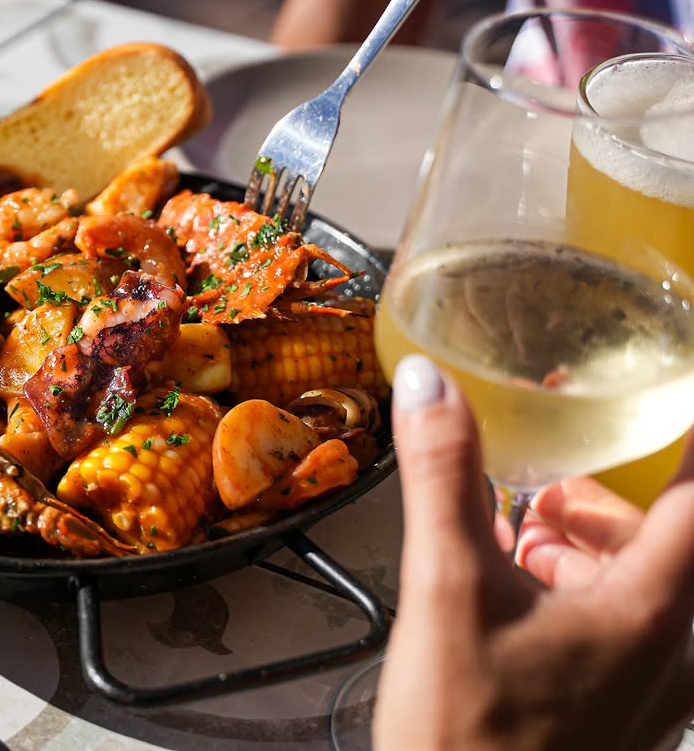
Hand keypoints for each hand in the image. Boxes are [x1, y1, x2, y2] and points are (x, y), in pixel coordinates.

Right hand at [373, 354, 693, 750]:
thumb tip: (431, 386)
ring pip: (647, 572)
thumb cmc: (470, 741)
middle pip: (672, 528)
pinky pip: (627, 612)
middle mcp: (678, 646)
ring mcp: (656, 679)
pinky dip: (579, 578)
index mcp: (656, 609)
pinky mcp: (626, 699)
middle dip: (602, 491)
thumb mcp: (447, 591)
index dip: (684, 432)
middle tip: (544, 470)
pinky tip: (515, 579)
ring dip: (586, 536)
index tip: (665, 385)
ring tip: (517, 526)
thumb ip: (445, 477)